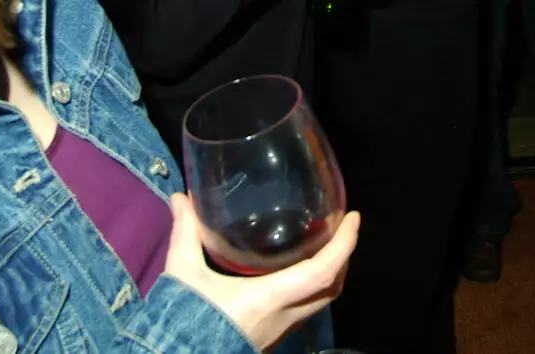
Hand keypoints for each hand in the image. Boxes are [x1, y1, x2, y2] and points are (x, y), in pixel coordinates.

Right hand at [162, 194, 359, 351]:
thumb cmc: (186, 318)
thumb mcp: (184, 273)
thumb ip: (186, 234)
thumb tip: (181, 198)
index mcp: (271, 297)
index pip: (323, 272)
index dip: (344, 244)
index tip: (353, 218)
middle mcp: (285, 315)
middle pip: (332, 287)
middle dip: (344, 256)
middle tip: (342, 227)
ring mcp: (283, 329)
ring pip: (322, 300)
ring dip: (331, 272)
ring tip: (325, 244)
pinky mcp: (275, 336)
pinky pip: (307, 308)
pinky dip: (314, 286)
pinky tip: (299, 270)